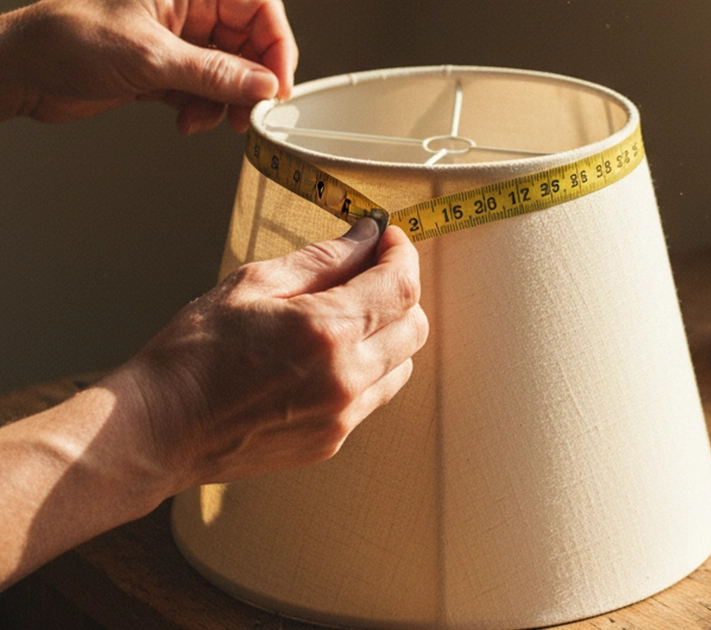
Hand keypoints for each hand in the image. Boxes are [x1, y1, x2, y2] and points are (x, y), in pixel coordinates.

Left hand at [0, 0, 296, 133]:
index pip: (258, 7)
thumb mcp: (151, 57)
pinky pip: (205, 90)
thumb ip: (214, 73)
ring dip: (225, 102)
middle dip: (250, 81)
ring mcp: (177, 39)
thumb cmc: (67, 39)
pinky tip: (186, 121)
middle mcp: (187, 8)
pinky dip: (203, 110)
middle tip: (249, 112)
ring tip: (210, 119)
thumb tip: (264, 85)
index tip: (277, 83)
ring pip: (230, 71)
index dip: (276, 45)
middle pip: (249, 43)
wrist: (22, 71)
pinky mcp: (166, 68)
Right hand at [102, 220, 427, 491]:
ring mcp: (343, 415)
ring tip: (342, 316)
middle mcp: (347, 377)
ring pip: (402, 363)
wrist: (159, 430)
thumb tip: (366, 236)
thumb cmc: (193, 353)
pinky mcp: (333, 440)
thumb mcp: (252, 285)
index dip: (403, 253)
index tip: (388, 238)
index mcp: (328, 331)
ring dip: (387, 332)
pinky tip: (325, 357)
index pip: (402, 285)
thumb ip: (321, 260)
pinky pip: (374, 394)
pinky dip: (367, 368)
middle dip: (399, 292)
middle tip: (367, 272)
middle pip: (415, 325)